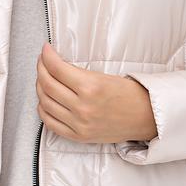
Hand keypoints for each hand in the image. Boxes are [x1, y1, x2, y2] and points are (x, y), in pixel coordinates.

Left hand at [35, 42, 156, 144]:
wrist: (146, 117)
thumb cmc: (129, 94)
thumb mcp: (105, 76)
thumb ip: (78, 73)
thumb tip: (55, 64)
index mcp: (91, 87)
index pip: (57, 68)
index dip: (47, 56)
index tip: (45, 49)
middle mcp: (83, 107)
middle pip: (47, 84)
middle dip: (40, 69)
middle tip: (42, 61)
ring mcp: (79, 124)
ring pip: (45, 103)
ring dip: (40, 87)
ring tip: (43, 78)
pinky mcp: (78, 136)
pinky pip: (50, 123)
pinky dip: (43, 109)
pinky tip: (45, 100)